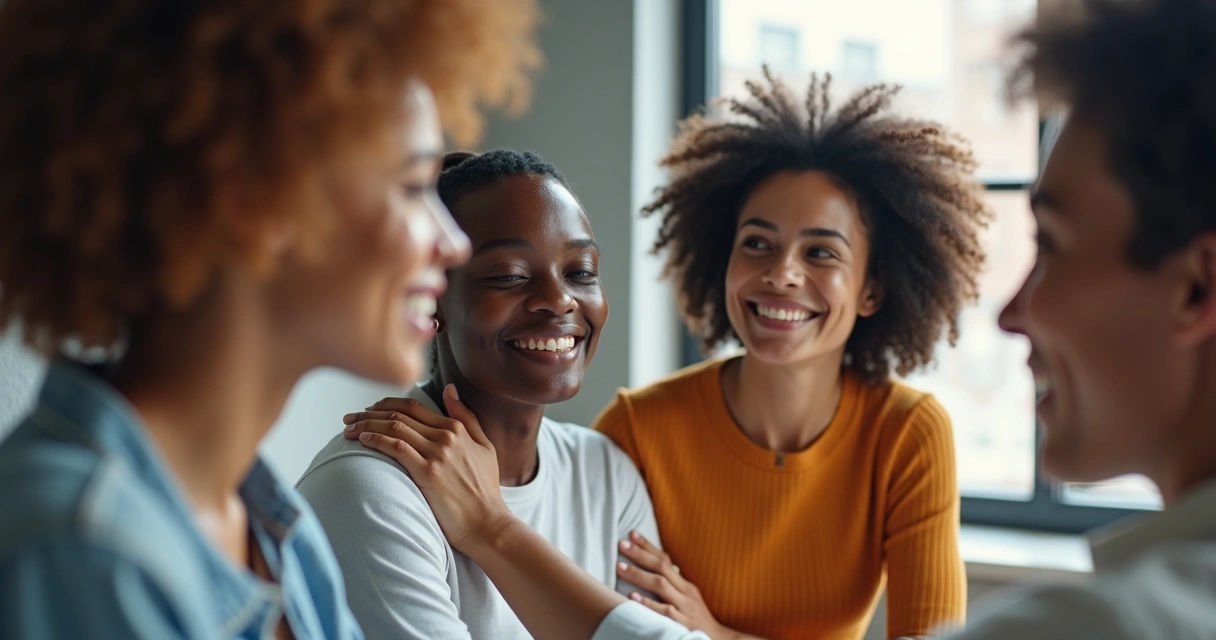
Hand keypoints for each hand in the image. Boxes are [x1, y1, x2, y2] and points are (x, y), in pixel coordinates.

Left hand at [341, 384, 512, 554]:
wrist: (488, 523)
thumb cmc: (485, 491)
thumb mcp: (484, 446)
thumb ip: (466, 416)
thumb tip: (450, 389)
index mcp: (457, 428)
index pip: (413, 406)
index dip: (386, 404)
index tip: (369, 409)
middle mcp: (446, 437)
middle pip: (399, 415)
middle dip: (369, 413)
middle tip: (349, 417)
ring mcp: (438, 454)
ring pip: (394, 428)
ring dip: (366, 424)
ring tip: (348, 429)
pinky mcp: (428, 473)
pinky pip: (396, 448)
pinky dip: (376, 440)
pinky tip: (362, 440)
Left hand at [616, 531, 741, 639]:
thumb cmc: (696, 619)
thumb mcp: (686, 599)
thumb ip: (671, 585)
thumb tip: (652, 569)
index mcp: (686, 584)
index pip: (666, 560)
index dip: (649, 546)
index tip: (632, 534)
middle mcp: (685, 592)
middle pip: (661, 567)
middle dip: (640, 554)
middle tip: (622, 544)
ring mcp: (684, 607)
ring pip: (660, 586)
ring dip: (639, 575)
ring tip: (620, 567)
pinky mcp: (682, 623)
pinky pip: (663, 611)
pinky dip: (647, 603)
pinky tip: (632, 597)